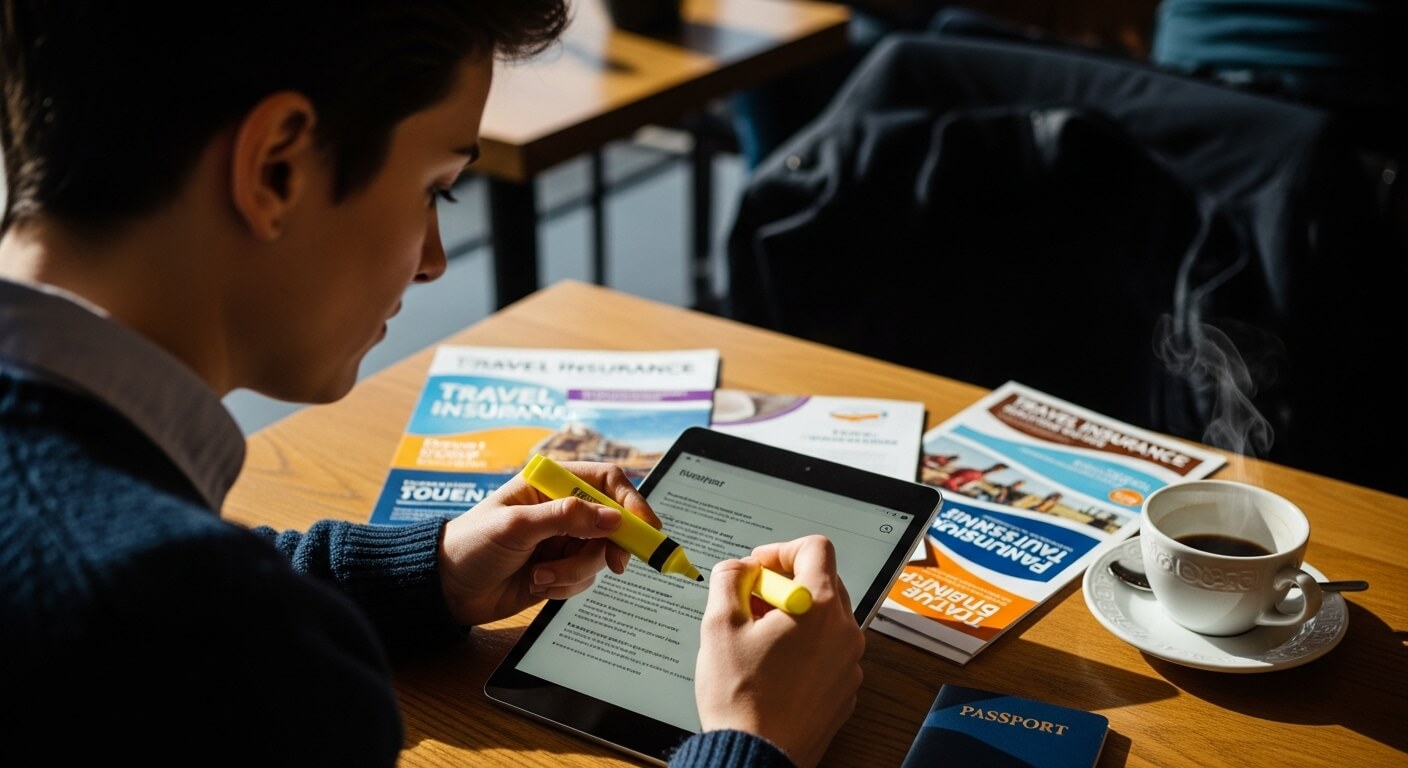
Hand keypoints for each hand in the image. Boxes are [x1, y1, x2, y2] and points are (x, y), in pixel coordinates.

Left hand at [437, 461, 657, 625]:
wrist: (446, 589)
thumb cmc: (470, 545)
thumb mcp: (517, 525)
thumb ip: (566, 518)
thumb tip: (613, 519)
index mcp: (551, 483)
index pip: (607, 481)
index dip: (631, 502)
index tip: (645, 528)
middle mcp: (563, 509)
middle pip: (613, 522)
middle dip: (610, 546)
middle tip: (616, 563)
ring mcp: (563, 540)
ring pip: (600, 555)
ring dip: (574, 570)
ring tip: (540, 576)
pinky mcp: (561, 568)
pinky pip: (585, 578)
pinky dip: (566, 584)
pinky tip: (537, 584)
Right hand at [695, 535, 863, 767]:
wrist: (758, 756)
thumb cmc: (740, 698)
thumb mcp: (719, 625)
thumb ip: (728, 579)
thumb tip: (737, 568)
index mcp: (820, 607)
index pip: (815, 548)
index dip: (781, 549)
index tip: (758, 568)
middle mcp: (845, 632)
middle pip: (823, 581)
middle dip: (786, 583)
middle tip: (751, 602)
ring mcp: (849, 663)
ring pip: (827, 618)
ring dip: (795, 616)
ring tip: (759, 638)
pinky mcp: (845, 689)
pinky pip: (829, 651)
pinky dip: (806, 647)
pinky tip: (774, 666)